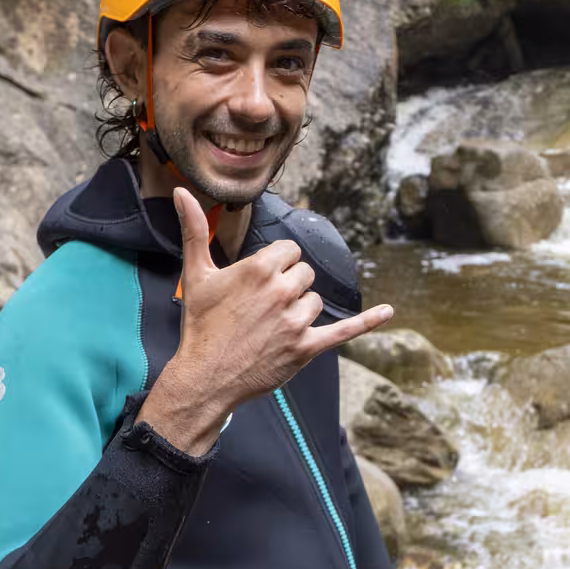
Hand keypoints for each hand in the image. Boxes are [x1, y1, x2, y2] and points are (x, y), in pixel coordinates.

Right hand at [141, 188, 393, 452]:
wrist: (204, 376)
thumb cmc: (201, 325)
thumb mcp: (196, 274)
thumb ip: (194, 230)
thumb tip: (181, 192)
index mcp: (258, 269)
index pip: (289, 251)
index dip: (276, 264)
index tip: (260, 281)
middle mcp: (281, 292)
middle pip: (305, 273)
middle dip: (289, 285)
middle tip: (262, 306)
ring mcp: (296, 322)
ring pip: (315, 300)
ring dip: (300, 308)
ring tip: (272, 325)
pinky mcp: (306, 348)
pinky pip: (344, 331)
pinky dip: (368, 322)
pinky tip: (389, 311)